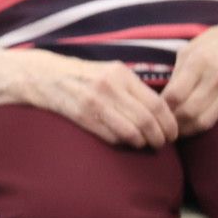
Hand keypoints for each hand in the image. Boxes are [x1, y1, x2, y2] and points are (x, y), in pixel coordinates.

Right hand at [37, 56, 178, 148]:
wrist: (44, 76)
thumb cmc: (82, 75)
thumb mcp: (109, 72)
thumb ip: (133, 88)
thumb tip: (161, 112)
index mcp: (120, 74)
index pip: (156, 104)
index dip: (169, 123)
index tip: (173, 133)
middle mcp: (109, 87)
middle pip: (146, 120)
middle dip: (159, 137)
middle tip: (162, 144)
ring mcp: (94, 102)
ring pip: (131, 132)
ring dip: (142, 143)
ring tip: (145, 145)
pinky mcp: (82, 116)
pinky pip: (111, 136)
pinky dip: (123, 143)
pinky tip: (125, 142)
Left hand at [163, 7, 217, 133]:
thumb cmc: (216, 41)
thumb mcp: (190, 49)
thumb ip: (177, 73)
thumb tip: (162, 97)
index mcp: (199, 62)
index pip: (175, 95)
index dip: (161, 107)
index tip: (152, 110)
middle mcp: (216, 79)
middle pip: (188, 112)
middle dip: (171, 122)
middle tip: (159, 124)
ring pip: (203, 121)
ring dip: (185, 129)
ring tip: (172, 129)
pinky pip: (216, 118)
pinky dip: (200, 125)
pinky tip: (189, 124)